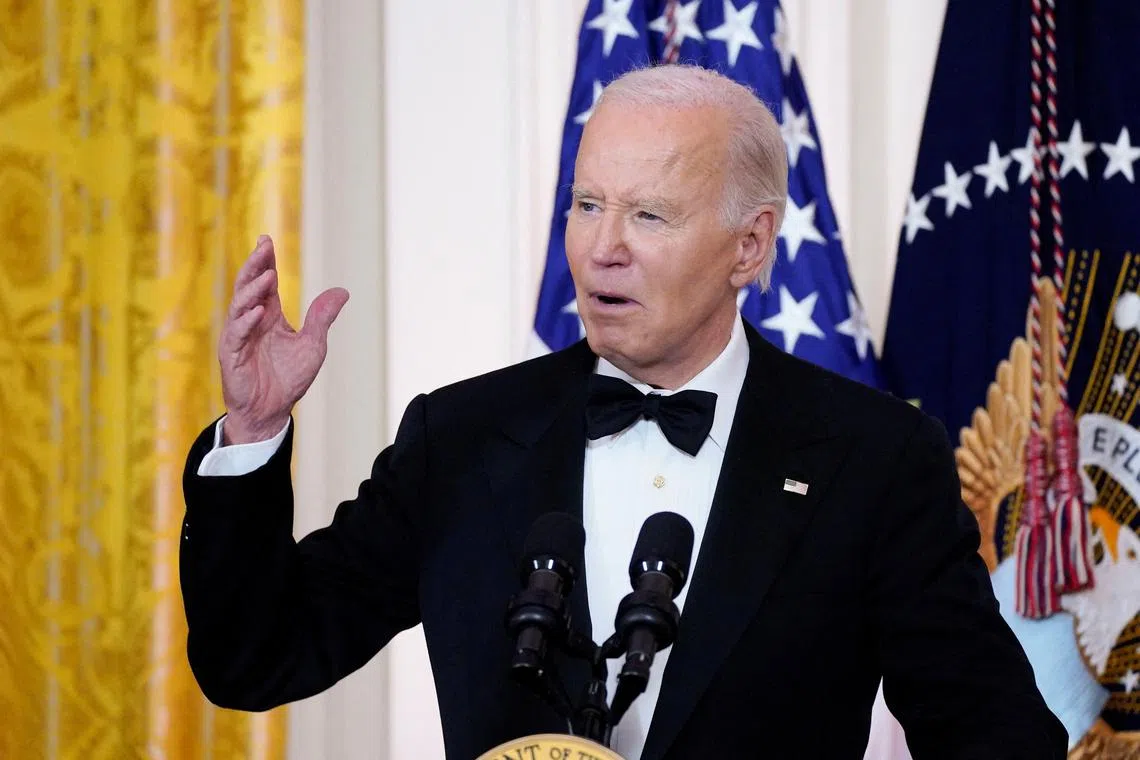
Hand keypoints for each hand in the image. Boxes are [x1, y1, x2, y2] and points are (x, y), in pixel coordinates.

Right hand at [218, 235, 348, 443]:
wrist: (272, 410)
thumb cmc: (289, 378)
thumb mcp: (313, 344)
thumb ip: (322, 317)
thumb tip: (342, 291)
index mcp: (269, 315)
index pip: (266, 283)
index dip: (266, 262)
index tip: (267, 241)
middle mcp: (252, 321)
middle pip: (249, 286)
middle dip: (255, 266)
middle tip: (262, 247)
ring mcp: (240, 336)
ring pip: (240, 305)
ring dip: (252, 290)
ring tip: (266, 276)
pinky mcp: (232, 354)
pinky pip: (237, 334)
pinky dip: (247, 322)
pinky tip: (258, 312)